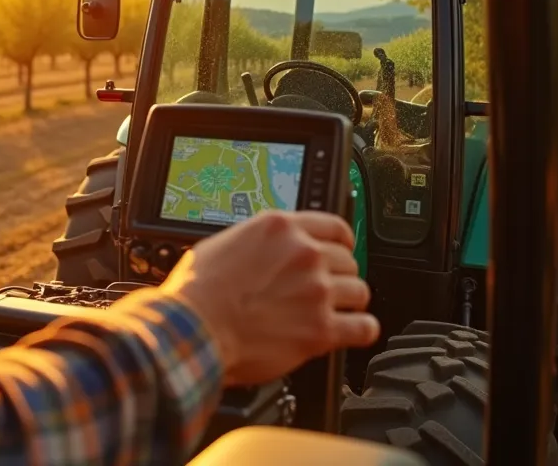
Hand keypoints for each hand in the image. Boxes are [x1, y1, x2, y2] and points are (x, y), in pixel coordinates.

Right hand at [161, 210, 378, 386]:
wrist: (193, 328)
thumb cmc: (197, 292)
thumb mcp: (224, 244)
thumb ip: (258, 243)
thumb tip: (264, 251)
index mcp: (281, 228)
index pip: (334, 226)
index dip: (343, 241)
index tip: (342, 250)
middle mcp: (304, 254)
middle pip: (348, 260)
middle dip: (339, 276)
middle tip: (326, 290)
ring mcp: (316, 291)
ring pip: (360, 291)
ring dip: (350, 303)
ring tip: (337, 312)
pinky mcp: (321, 329)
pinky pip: (364, 327)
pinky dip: (360, 330)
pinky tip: (351, 332)